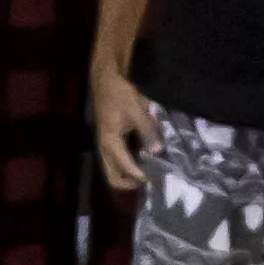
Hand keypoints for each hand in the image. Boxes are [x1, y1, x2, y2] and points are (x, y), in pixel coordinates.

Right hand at [94, 61, 156, 195]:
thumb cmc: (121, 94)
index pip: (126, 167)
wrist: (106, 81)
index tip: (154, 179)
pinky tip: (142, 157)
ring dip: (128, 175)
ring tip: (147, 171)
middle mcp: (105, 149)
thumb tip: (158, 150)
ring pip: (114, 171)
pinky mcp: (108, 141)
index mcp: (111, 143)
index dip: (140, 175)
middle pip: (113, 177)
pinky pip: (116, 161)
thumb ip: (148, 131)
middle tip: (148, 180)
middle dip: (130, 183)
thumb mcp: (137, 111)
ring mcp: (105, 146)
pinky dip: (127, 164)